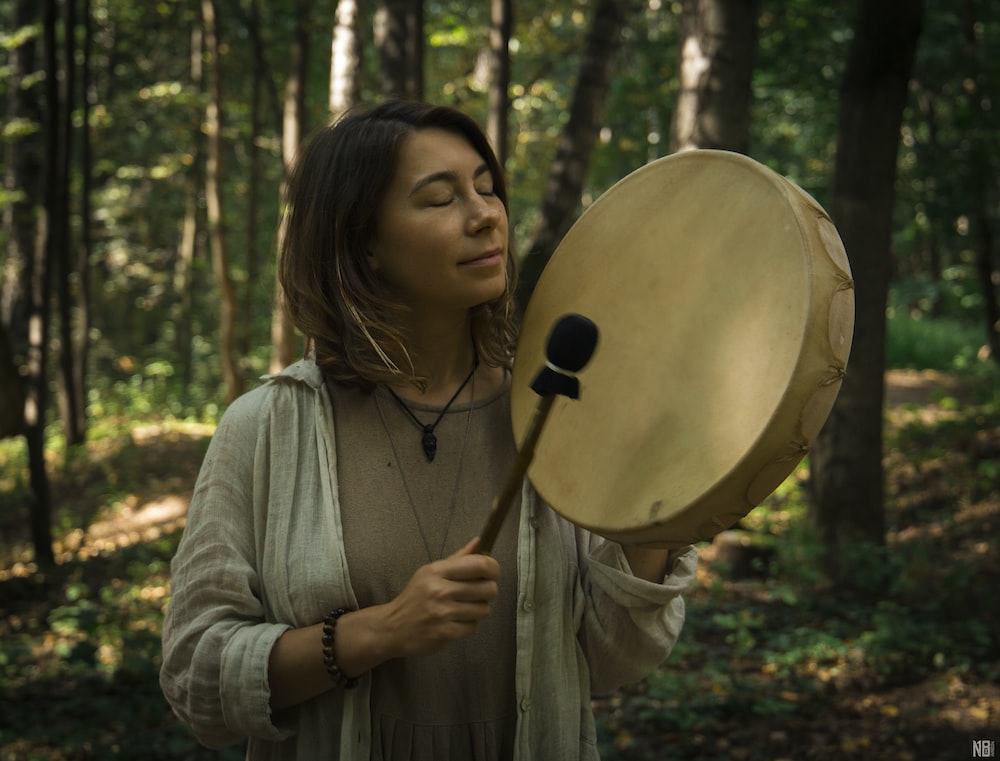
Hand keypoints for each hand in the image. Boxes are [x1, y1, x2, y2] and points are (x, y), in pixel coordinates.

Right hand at [384, 537, 499, 656]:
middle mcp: (440, 590)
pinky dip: (468, 625)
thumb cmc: (416, 597)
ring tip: (465, 608)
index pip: (479, 564)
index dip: (493, 568)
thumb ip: (457, 558)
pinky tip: (457, 620)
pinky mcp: (445, 633)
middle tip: (479, 593)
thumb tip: (479, 542)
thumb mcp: (430, 572)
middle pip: (488, 588)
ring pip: (484, 609)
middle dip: (488, 591)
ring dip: (479, 609)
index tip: (492, 573)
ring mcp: (442, 613)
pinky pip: (473, 627)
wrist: (393, 627)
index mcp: (437, 571)